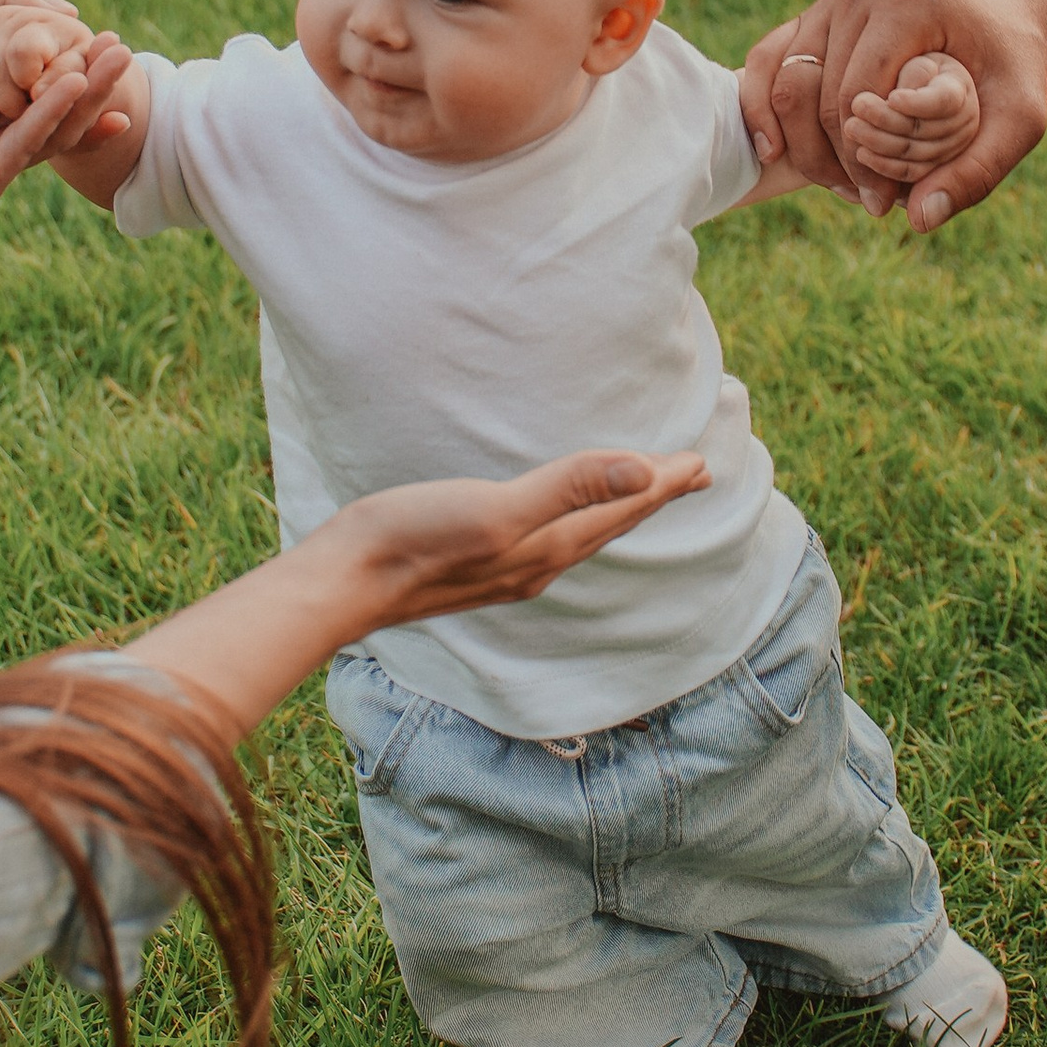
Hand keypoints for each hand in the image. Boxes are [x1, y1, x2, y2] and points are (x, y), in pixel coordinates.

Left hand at [0, 0, 136, 178]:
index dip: (83, 64)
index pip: (50, 86)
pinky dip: (55, 110)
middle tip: (125, 51)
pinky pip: (29, 140)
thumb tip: (70, 11)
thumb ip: (8, 0)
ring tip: (119, 58)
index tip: (112, 40)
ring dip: (90, 94)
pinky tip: (76, 81)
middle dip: (98, 81)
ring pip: (55, 127)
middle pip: (60, 109)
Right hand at [326, 450, 710, 628]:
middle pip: (609, 524)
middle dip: (651, 497)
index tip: (701, 463)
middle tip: (690, 475)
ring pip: (581, 534)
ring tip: (639, 494)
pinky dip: (574, 520)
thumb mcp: (498, 509)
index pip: (621, 508)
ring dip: (616, 509)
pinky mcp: (476, 562)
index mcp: (548, 546)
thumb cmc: (414, 540)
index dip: (662, 483)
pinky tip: (558, 521)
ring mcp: (507, 568)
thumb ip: (569, 488)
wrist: (345, 583)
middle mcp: (536, 563)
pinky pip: (548, 539)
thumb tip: (644, 474)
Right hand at [747, 0, 1046, 228]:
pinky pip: (767, 62)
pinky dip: (762, 110)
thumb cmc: (1014, 69)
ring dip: (801, 144)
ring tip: (840, 184)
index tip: (887, 201)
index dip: (862, 158)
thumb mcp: (1021, 121)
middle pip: (814, 91)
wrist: (1004, 23)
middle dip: (832, 158)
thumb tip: (918, 218)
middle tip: (865, 200)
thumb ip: (978, 170)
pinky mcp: (814, 16)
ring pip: (784, 82)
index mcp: (906, 1)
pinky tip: (773, 150)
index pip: (856, 93)